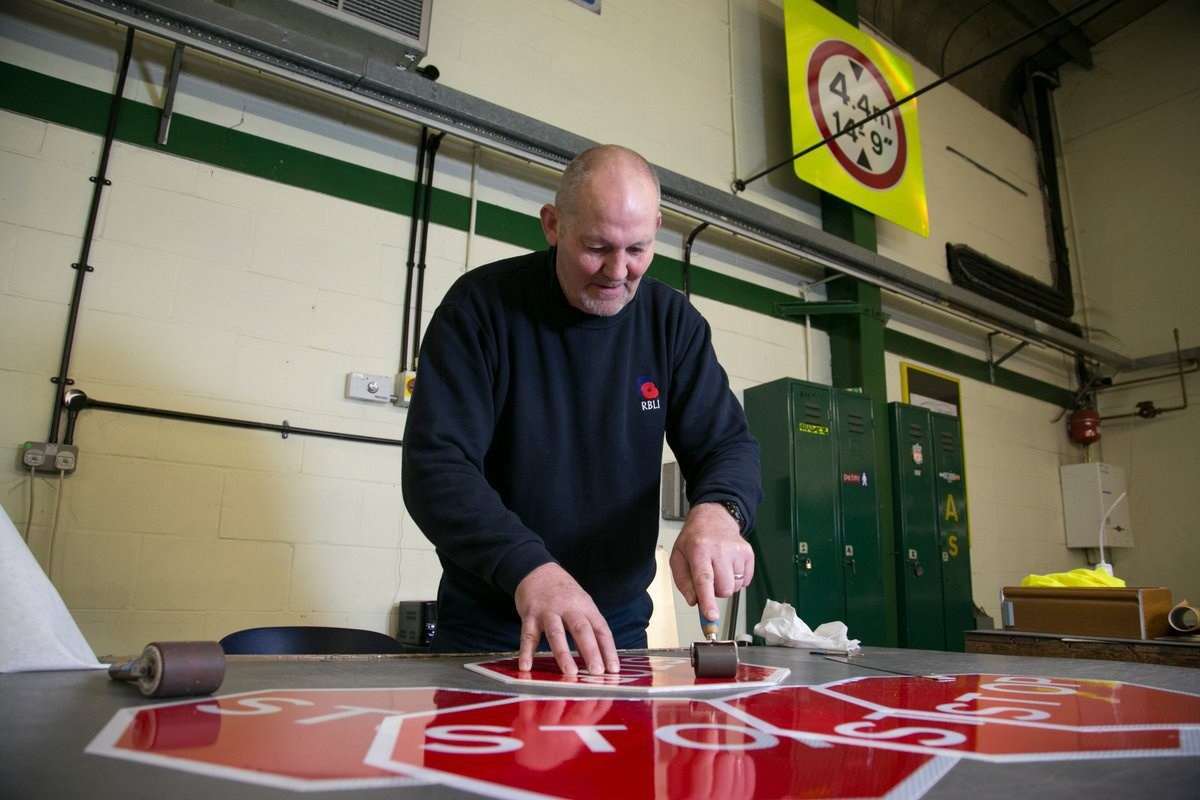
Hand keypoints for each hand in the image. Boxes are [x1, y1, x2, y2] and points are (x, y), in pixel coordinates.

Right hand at [514, 563, 619, 675]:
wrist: (537, 570)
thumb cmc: (564, 593)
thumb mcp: (581, 604)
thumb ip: (589, 628)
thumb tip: (598, 658)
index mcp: (585, 607)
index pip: (601, 629)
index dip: (608, 650)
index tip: (614, 669)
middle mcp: (569, 608)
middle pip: (582, 630)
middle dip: (591, 652)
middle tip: (597, 672)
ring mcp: (548, 611)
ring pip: (556, 633)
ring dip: (563, 653)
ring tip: (570, 672)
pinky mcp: (530, 615)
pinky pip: (528, 635)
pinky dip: (527, 652)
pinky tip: (526, 667)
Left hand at [669, 502, 753, 621]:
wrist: (714, 518)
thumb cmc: (694, 539)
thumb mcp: (678, 557)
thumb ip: (683, 581)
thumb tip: (694, 601)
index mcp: (699, 550)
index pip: (704, 580)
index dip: (708, 601)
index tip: (711, 616)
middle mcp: (720, 550)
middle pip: (723, 589)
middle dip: (715, 591)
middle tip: (709, 578)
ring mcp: (737, 551)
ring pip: (734, 587)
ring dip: (725, 584)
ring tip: (718, 568)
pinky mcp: (748, 553)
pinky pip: (745, 581)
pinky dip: (736, 579)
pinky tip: (728, 566)